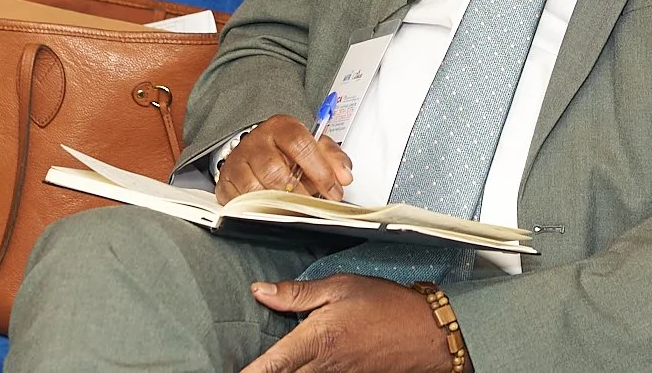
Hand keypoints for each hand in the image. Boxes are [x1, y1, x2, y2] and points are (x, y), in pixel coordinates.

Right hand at [218, 114, 351, 202]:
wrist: (255, 150)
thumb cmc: (285, 150)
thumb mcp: (313, 147)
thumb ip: (332, 159)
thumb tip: (344, 176)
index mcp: (280, 127)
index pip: (301, 145)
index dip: (320, 170)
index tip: (333, 190)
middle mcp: (256, 141)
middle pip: (276, 171)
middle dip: (298, 193)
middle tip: (311, 204)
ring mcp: (238, 161)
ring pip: (256, 189)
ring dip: (277, 204)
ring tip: (291, 208)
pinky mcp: (225, 180)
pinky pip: (240, 201)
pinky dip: (257, 209)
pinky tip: (269, 209)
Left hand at [241, 276, 455, 372]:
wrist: (425, 334)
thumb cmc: (387, 306)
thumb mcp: (340, 287)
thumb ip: (297, 293)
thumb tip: (260, 291)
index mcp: (316, 340)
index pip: (270, 366)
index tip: (226, 371)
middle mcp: (321, 366)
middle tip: (239, 366)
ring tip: (267, 364)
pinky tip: (296, 367)